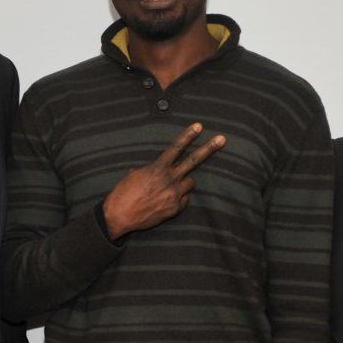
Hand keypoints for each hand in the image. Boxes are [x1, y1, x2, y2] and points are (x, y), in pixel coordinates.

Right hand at [101, 122, 225, 239]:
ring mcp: (174, 194)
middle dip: (209, 148)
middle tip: (222, 139)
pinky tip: (166, 200)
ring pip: (191, 182)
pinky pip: (185, 199)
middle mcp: (169, 179)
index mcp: (158, 168)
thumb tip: (149, 171)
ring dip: (184, 182)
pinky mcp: (176, 208)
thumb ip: (147, 170)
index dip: (188, 136)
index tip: (199, 126)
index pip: (176, 148)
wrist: (120, 216)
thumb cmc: (123, 194)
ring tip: (171, 187)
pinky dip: (179, 198)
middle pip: (194, 160)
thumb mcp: (133, 175)